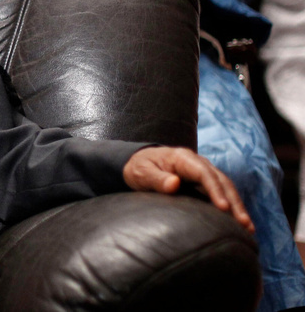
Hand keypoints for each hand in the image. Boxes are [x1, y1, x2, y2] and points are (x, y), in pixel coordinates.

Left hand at [123, 146, 253, 232]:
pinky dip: (231, 207)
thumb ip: (156, 179)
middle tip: (244, 224)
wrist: (138, 162)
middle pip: (222, 181)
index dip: (215, 190)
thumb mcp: (141, 172)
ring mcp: (203, 173)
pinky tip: (239, 224)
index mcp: (184, 158)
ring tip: (248, 228)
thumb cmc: (139, 167)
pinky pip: (221, 194)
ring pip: (226, 188)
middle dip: (234, 202)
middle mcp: (198, 164)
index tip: (224, 208)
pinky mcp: (204, 183)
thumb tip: (174, 184)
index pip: (205, 174)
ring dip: (237, 207)